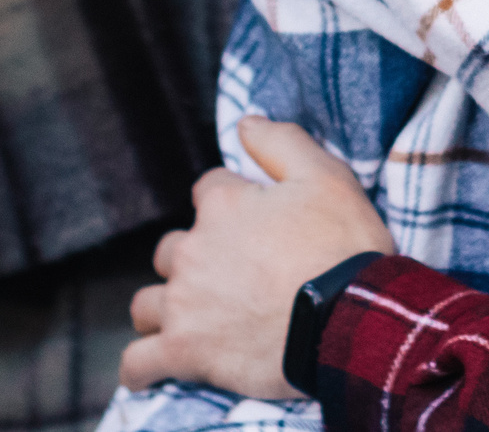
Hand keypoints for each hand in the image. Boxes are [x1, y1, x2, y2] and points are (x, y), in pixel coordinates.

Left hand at [118, 117, 394, 399]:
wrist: (350, 319)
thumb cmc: (343, 248)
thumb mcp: (329, 177)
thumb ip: (281, 142)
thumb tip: (244, 121)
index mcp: (223, 207)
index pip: (208, 191)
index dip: (234, 203)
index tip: (259, 223)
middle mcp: (193, 251)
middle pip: (174, 248)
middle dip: (195, 257)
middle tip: (235, 276)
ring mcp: (183, 304)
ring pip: (148, 302)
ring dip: (166, 307)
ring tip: (194, 318)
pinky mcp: (183, 352)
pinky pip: (138, 363)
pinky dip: (142, 366)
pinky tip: (151, 368)